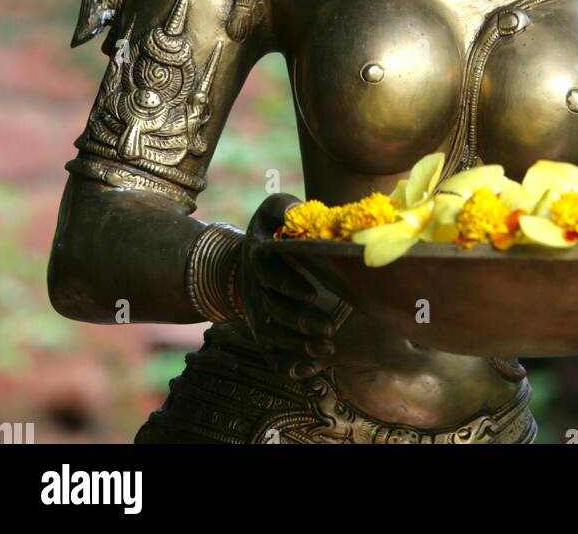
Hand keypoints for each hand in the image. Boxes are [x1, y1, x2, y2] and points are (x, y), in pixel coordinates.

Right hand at [238, 193, 336, 379]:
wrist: (247, 262)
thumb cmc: (271, 233)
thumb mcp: (272, 211)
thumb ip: (283, 207)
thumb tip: (297, 210)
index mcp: (260, 260)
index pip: (270, 275)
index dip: (289, 286)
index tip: (312, 294)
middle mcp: (257, 291)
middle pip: (276, 311)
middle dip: (301, 322)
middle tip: (330, 329)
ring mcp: (260, 316)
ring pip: (275, 338)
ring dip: (300, 347)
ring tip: (329, 348)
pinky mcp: (266, 336)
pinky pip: (273, 358)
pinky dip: (290, 368)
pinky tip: (314, 369)